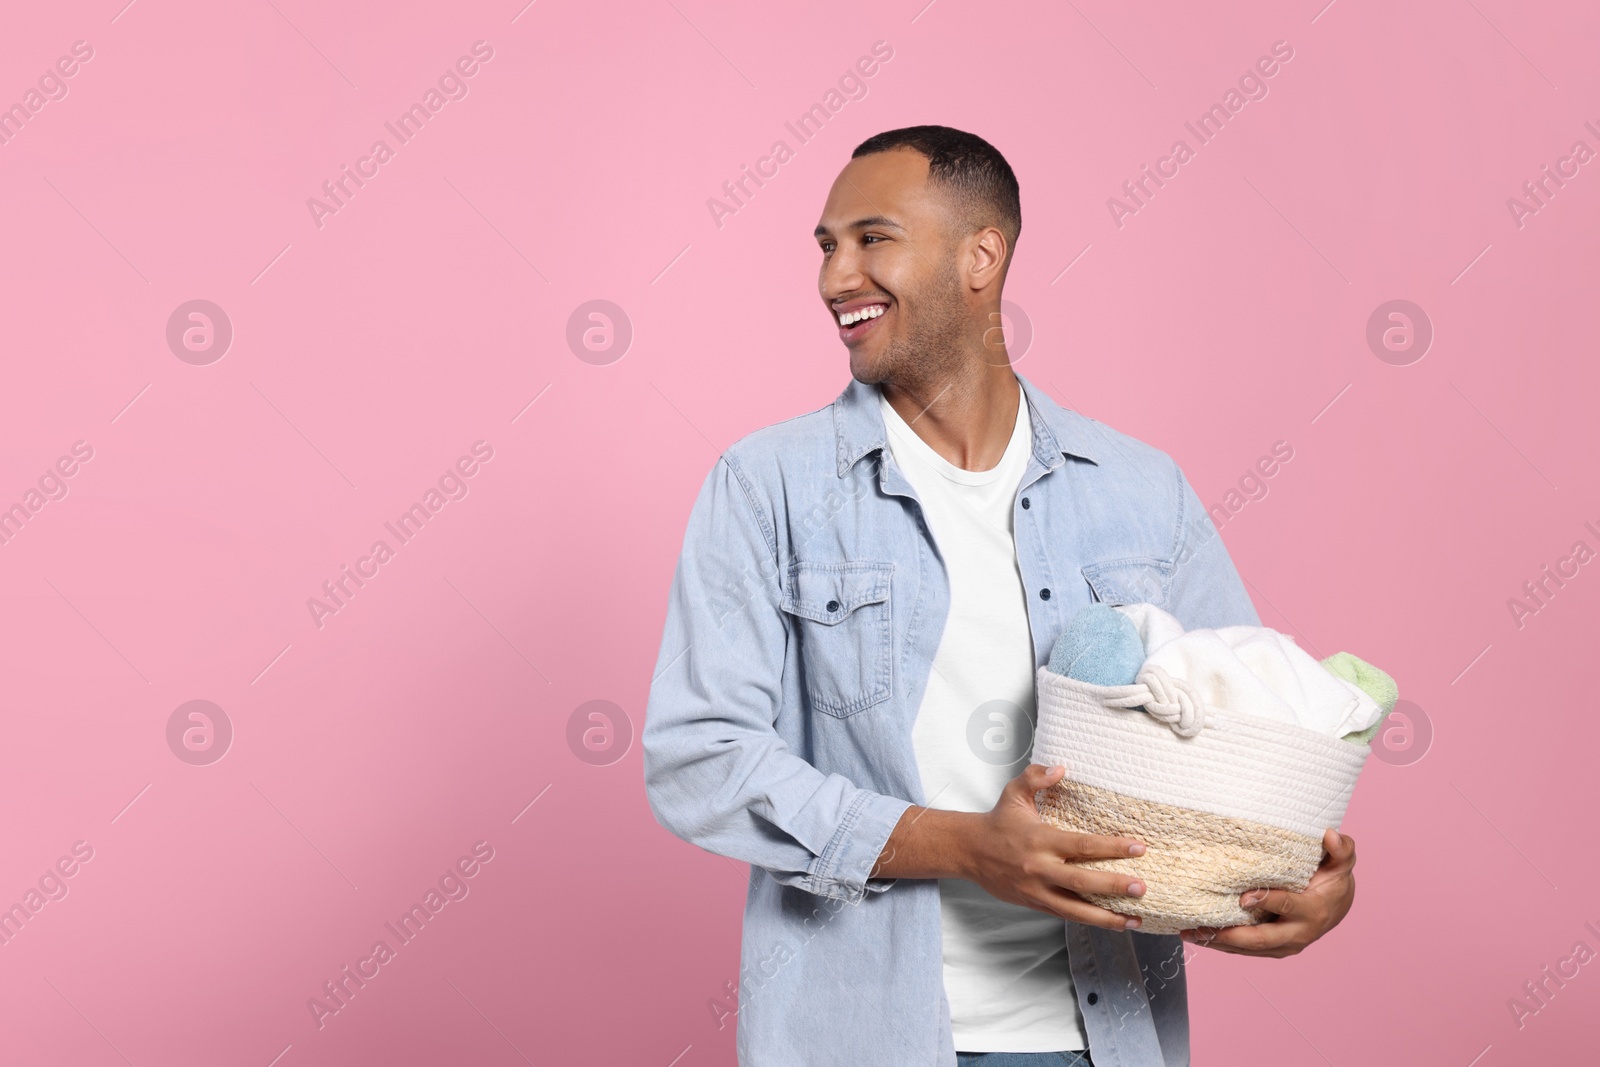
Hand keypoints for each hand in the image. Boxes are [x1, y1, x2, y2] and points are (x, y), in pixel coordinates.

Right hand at [958, 763, 1149, 931]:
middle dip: (1114, 886)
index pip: (1081, 846)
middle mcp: (1040, 868)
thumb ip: (1036, 777)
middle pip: (1082, 882)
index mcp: (1040, 840)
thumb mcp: (1013, 793)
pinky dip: (1091, 921)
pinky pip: (1067, 916)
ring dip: (1107, 917)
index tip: (1138, 847)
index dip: (1112, 847)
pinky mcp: (1036, 904)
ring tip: (1135, 918)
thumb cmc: (998, 821)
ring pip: (1076, 909)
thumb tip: (1061, 769)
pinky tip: (1114, 923)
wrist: (969, 851)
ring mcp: (1037, 890)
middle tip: (1142, 887)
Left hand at [1178, 828, 1355, 956]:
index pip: (1286, 905)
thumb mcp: (1341, 863)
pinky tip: (1201, 937)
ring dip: (1219, 943)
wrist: (1337, 907)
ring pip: (1250, 948)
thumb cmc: (1333, 880)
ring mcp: (1286, 945)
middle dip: (1231, 935)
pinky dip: (1224, 945)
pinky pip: (1247, 950)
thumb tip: (1330, 834)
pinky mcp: (1274, 949)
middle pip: (1262, 938)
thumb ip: (1340, 849)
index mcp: (1312, 910)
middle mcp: (1299, 933)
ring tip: (1191, 933)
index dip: (1265, 900)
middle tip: (1202, 927)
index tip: (1243, 897)